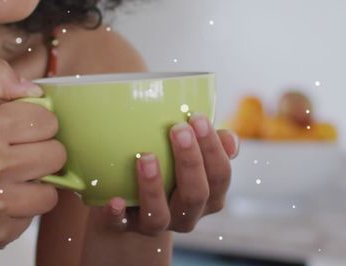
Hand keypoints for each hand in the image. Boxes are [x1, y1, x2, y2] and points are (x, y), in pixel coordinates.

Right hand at [0, 48, 65, 250]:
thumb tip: (34, 90)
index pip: (48, 120)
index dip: (35, 123)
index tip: (18, 130)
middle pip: (56, 154)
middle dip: (40, 152)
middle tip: (16, 154)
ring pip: (51, 191)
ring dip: (34, 185)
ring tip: (10, 178)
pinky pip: (33, 217)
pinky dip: (20, 210)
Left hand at [99, 114, 239, 234]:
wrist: (135, 203)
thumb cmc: (171, 166)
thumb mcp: (193, 155)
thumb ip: (212, 143)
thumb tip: (230, 137)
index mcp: (210, 197)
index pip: (220, 175)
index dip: (213, 149)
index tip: (198, 118)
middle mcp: (187, 215)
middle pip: (196, 195)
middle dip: (189, 161)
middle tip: (178, 129)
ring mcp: (157, 224)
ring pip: (160, 216)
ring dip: (154, 187)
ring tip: (146, 157)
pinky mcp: (127, 227)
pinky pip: (121, 226)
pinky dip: (117, 215)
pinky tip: (114, 201)